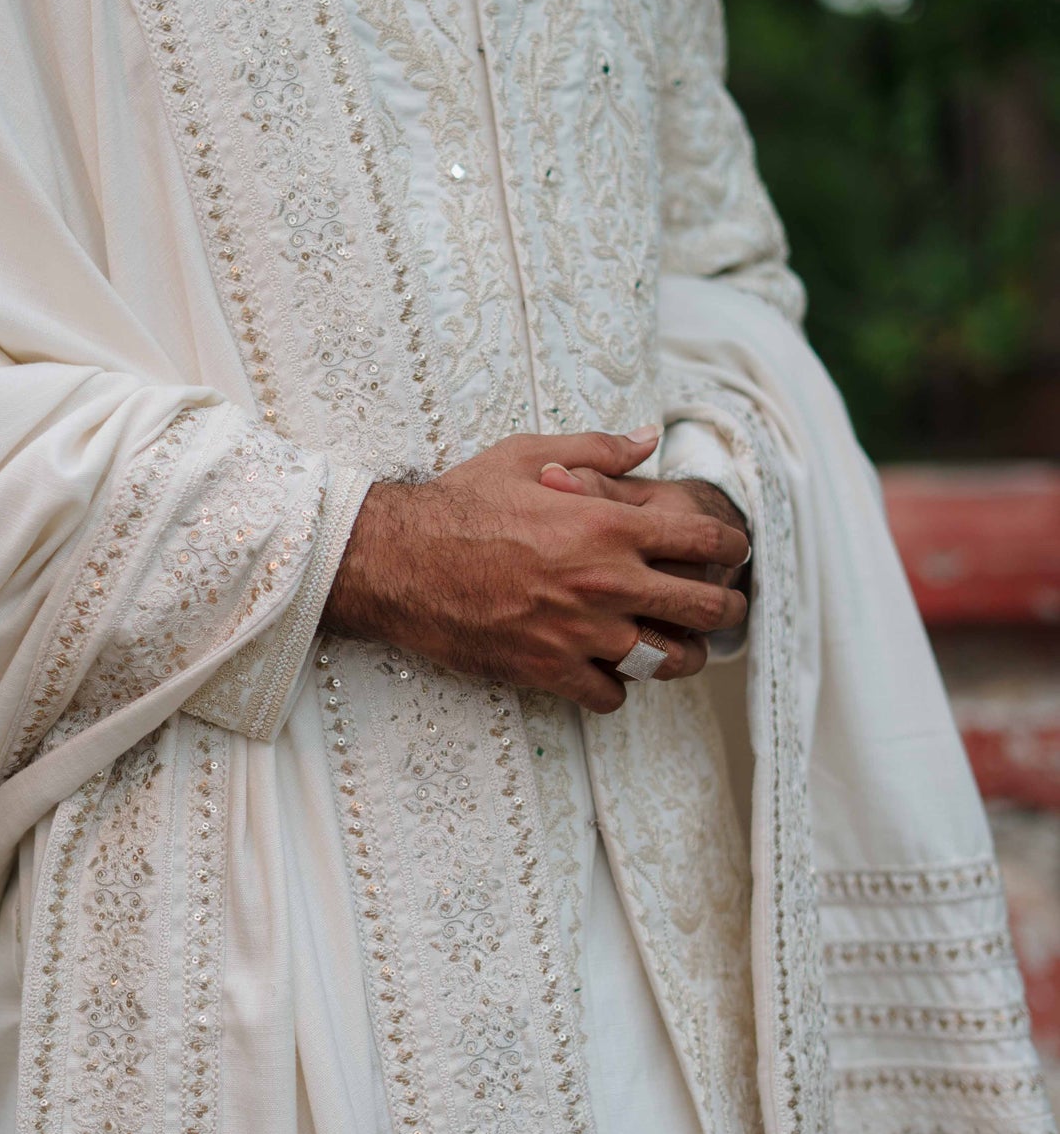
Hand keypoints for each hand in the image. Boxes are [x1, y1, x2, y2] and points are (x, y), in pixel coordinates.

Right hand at [323, 429, 749, 713]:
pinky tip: (609, 669)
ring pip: (669, 661)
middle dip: (727, 607)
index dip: (732, 546)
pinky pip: (612, 695)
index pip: (704, 539)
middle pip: (704, 607)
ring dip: (683, 655)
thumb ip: (597, 449)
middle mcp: (605, 582)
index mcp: (607, 525)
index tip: (734, 552)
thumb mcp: (525, 455)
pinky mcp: (550, 670)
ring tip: (680, 646)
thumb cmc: (459, 504)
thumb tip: (648, 438)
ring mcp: (580, 632)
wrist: (399, 562)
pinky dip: (618, 686)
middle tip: (726, 606)